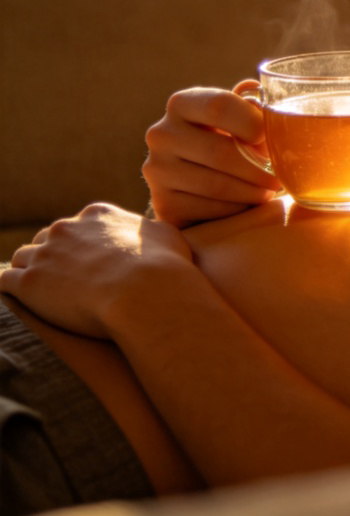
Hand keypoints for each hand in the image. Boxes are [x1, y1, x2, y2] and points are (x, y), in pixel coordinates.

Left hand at [0, 203, 194, 338]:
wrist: (145, 292)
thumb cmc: (164, 266)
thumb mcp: (167, 236)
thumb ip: (151, 231)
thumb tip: (154, 235)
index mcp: (97, 214)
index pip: (77, 226)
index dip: (80, 246)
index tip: (87, 264)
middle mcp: (66, 227)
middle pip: (47, 239)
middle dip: (53, 257)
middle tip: (64, 281)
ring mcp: (45, 254)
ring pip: (23, 257)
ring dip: (30, 272)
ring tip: (41, 293)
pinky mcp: (29, 283)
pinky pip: (4, 281)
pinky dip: (10, 290)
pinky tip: (20, 301)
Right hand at [143, 84, 280, 227]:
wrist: (193, 181)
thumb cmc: (226, 139)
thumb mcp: (235, 117)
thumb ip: (249, 105)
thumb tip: (258, 92)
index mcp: (182, 103)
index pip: (219, 105)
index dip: (252, 122)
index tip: (269, 138)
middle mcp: (161, 134)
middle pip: (220, 152)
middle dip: (257, 167)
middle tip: (278, 176)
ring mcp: (157, 170)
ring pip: (216, 185)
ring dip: (251, 191)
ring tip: (268, 190)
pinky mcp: (163, 203)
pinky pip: (208, 210)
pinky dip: (236, 209)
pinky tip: (248, 204)